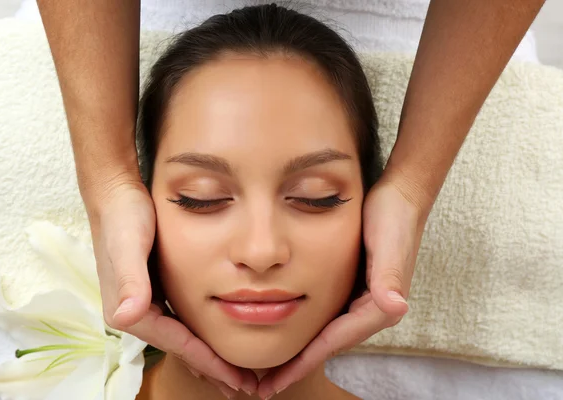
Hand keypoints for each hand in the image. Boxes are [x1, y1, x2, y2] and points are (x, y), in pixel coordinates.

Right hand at [86, 176, 257, 395]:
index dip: (208, 363)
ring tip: (233, 371)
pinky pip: (181, 318)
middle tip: (244, 385)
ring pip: (182, 335)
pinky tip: (215, 335)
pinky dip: (200, 332)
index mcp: (130, 309)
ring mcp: (145, 300)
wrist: (115, 193)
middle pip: (181, 347)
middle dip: (212, 368)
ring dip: (207, 354)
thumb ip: (128, 280)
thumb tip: (126, 316)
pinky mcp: (153, 287)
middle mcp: (136, 309)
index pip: (178, 344)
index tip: (237, 380)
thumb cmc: (123, 216)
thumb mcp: (127, 244)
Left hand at [257, 177, 428, 398]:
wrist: (401, 195)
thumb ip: (390, 276)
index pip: (333, 342)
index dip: (302, 364)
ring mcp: (362, 298)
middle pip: (326, 345)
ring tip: (270, 366)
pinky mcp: (355, 286)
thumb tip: (397, 306)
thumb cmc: (394, 217)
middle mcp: (371, 308)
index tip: (274, 383)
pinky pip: (326, 315)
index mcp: (378, 306)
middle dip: (295, 365)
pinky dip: (306, 327)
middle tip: (262, 385)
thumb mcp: (390, 243)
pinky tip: (288, 328)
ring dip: (299, 351)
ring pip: (325, 333)